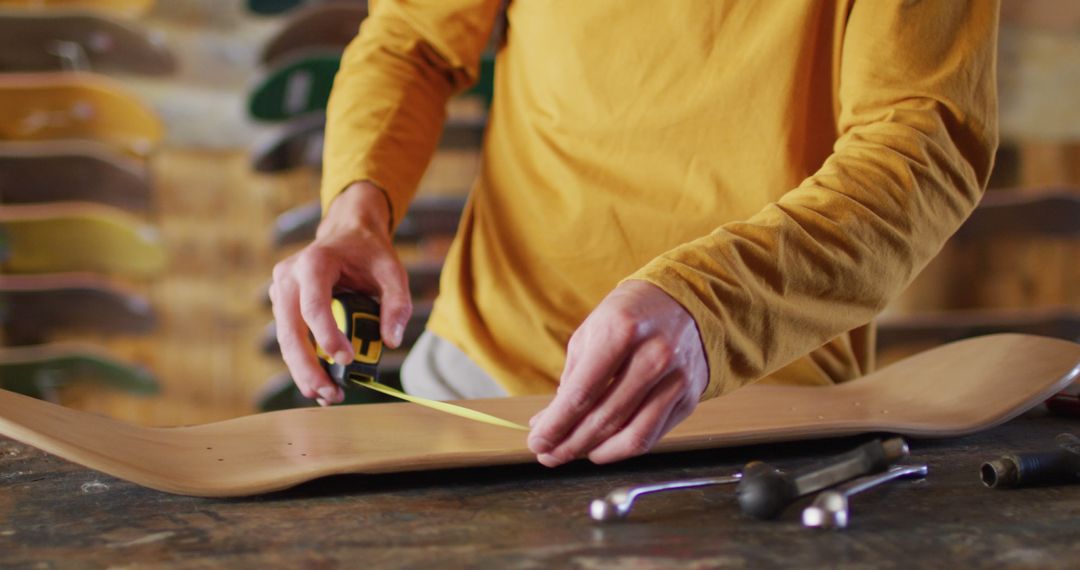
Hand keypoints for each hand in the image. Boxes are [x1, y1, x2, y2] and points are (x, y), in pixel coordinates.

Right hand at [269, 182, 411, 405]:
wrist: (347, 234)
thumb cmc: (369, 253)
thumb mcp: (392, 271)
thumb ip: (397, 304)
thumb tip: (391, 341)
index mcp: (314, 263)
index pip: (313, 305)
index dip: (327, 336)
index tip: (347, 360)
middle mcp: (289, 277)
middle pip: (290, 330)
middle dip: (308, 367)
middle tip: (329, 393)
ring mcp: (281, 292)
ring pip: (286, 340)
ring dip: (303, 372)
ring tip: (327, 396)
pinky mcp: (283, 306)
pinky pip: (290, 339)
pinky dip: (303, 363)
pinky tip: (320, 383)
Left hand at [527, 280, 708, 466]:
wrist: (683, 301)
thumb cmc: (628, 317)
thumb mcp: (592, 332)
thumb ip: (571, 379)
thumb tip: (547, 423)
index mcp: (621, 331)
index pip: (581, 393)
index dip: (556, 425)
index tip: (537, 442)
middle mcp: (654, 355)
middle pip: (605, 418)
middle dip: (569, 444)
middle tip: (548, 455)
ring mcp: (676, 378)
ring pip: (632, 436)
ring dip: (596, 453)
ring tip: (572, 454)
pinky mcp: (689, 397)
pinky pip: (652, 436)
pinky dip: (622, 449)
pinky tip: (602, 448)